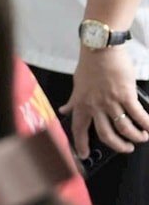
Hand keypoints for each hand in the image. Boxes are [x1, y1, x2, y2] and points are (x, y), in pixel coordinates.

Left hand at [65, 44, 148, 161]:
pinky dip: (146, 123)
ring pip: (123, 128)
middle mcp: (94, 106)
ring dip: (135, 136)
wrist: (101, 49)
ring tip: (141, 137)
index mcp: (81, 104)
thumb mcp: (77, 85)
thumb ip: (73, 100)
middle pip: (106, 134)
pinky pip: (138, 115)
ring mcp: (110, 101)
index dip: (80, 144)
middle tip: (126, 148)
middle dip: (118, 145)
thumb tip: (65, 109)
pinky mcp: (126, 95)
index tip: (83, 155)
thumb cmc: (89, 65)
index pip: (78, 129)